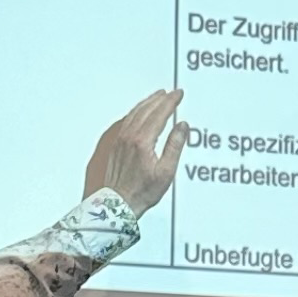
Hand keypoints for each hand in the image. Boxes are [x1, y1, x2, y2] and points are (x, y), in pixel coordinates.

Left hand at [83, 88, 187, 212]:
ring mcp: (121, 140)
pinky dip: (137, 111)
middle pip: (147, 110)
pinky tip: (141, 111)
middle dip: (160, 99)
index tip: (178, 94)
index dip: (170, 102)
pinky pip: (127, 120)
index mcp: (143, 141)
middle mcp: (130, 137)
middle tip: (172, 92)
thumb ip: (175, 146)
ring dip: (148, 102)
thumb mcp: (166, 171)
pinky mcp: (116, 145)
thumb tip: (181, 126)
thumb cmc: (143, 191)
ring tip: (158, 96)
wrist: (119, 204)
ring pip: (135, 113)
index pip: (159, 114)